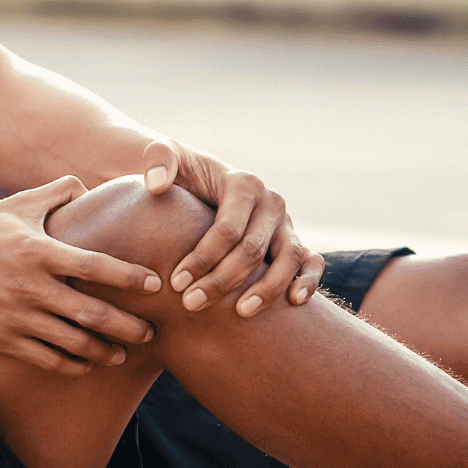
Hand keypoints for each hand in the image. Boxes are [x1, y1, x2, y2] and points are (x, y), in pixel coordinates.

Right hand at [0, 177, 162, 376]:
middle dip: (127, 326)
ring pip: (72, 343)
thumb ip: (52, 193)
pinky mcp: (3, 341)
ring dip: (103, 351)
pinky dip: (72, 364)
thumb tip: (85, 185)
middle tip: (152, 332)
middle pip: (91, 313)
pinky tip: (87, 364)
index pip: (94, 266)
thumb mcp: (11, 206)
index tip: (155, 284)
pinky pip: (46, 359)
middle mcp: (31, 288)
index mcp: (38, 251)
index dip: (128, 276)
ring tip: (124, 354)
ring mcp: (17, 318)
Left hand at [140, 140, 326, 318]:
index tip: (175, 283)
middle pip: (253, 249)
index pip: (228, 228)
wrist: (200, 180)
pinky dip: (308, 280)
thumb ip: (156, 159)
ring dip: (267, 289)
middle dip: (222, 280)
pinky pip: (311, 261)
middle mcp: (270, 202)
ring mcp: (286, 223)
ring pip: (288, 258)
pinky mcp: (293, 241)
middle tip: (190, 304)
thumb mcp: (163, 155)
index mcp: (244, 183)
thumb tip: (156, 184)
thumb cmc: (180, 173)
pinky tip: (293, 302)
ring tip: (240, 312)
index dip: (202, 257)